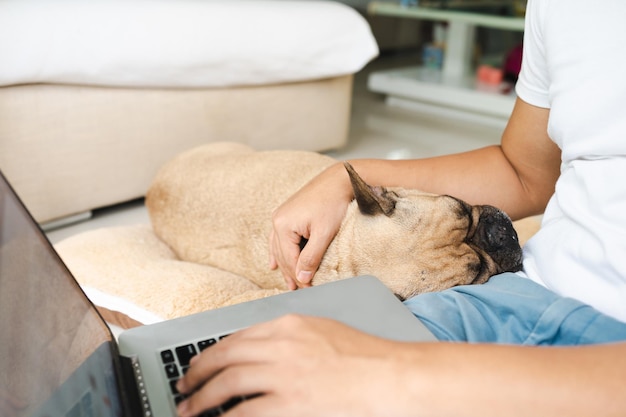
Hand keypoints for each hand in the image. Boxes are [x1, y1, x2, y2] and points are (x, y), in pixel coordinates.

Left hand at [175, 315, 409, 416]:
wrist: (389, 374)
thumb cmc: (364, 355)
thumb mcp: (322, 331)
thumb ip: (290, 337)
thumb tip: (262, 353)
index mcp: (288, 325)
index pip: (238, 337)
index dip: (213, 352)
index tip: (201, 363)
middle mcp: (280, 344)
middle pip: (225, 356)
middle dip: (197, 371)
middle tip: (183, 384)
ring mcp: (284, 372)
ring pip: (228, 382)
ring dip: (202, 397)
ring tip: (188, 408)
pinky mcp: (291, 400)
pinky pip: (246, 410)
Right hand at [268, 163, 352, 288]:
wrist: (338, 179)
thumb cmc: (332, 204)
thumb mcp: (324, 234)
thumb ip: (312, 257)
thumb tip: (301, 278)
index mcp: (283, 225)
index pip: (289, 259)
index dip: (299, 276)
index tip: (310, 289)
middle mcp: (277, 220)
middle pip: (283, 255)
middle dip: (292, 274)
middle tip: (301, 291)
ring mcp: (281, 216)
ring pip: (280, 249)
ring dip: (285, 266)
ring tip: (289, 285)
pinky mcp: (288, 214)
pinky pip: (278, 239)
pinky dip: (278, 252)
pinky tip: (273, 264)